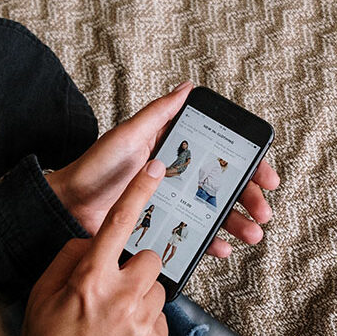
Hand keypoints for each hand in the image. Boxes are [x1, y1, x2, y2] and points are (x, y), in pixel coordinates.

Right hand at [14, 159, 168, 335]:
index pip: (119, 224)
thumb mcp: (41, 295)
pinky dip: (144, 325)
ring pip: (158, 288)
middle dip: (136, 267)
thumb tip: (93, 243)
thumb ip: (69, 260)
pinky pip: (159, 319)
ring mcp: (142, 323)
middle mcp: (121, 297)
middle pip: (150, 258)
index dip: (139, 192)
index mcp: (90, 279)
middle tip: (113, 289)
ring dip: (141, 297)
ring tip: (113, 321)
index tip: (157, 170)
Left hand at [45, 82, 280, 256]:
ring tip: (251, 234)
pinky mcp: (164, 227)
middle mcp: (179, 176)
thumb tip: (187, 87)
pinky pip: (194, 236)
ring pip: (215, 213)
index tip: (267, 176)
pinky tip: (222, 248)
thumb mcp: (128, 135)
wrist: (69, 206)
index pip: (222, 155)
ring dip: (237, 223)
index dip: (250, 165)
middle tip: (263, 212)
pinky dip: (212, 242)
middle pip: (226, 186)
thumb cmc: (95, 167)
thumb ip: (159, 113)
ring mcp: (173, 203)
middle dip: (250, 199)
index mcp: (176, 150)